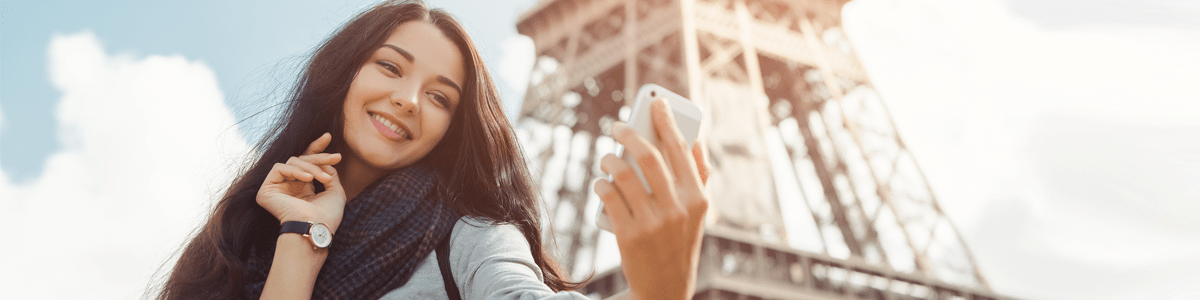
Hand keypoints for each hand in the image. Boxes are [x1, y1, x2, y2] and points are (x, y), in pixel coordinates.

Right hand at [256, 132, 345, 233]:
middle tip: (336, 157)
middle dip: (319, 157)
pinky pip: (280, 168)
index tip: (327, 137)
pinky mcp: (266, 190)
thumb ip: (328, 172)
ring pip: (293, 162)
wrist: (315, 228)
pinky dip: (296, 171)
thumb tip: (325, 160)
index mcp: (303, 188)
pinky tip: (308, 180)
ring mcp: (277, 188)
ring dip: (312, 167)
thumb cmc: (327, 216)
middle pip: (301, 160)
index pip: (306, 163)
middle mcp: (289, 187)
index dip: (316, 149)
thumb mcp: (335, 191)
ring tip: (324, 179)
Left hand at [594, 98, 710, 299]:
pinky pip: (608, 196)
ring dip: (610, 159)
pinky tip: (600, 182)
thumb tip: (697, 141)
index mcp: (698, 199)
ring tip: (606, 158)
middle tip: (618, 126)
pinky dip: (601, 184)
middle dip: (629, 133)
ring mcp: (652, 222)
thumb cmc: (679, 243)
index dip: (668, 121)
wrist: (664, 289)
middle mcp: (677, 208)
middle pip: (649, 156)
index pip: (681, 149)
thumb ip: (700, 178)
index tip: (657, 103)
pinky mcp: (628, 235)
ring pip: (623, 174)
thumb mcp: (698, 214)